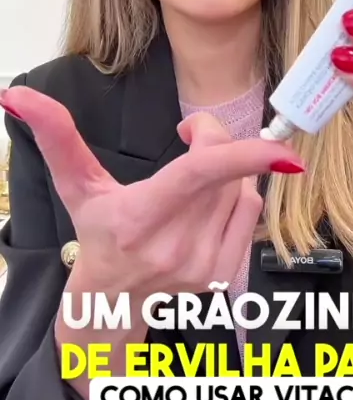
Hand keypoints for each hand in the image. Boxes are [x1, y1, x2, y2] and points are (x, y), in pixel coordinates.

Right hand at [0, 86, 303, 295]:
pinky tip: (207, 206)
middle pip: (225, 172)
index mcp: (141, 218)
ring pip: (242, 191)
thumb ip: (56, 137)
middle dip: (214, 142)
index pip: (200, 176)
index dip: (241, 154)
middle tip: (190, 135)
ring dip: (226, 173)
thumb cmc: (97, 238)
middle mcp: (177, 246)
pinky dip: (235, 198)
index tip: (279, 146)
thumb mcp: (76, 187)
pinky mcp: (225, 275)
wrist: (114, 304)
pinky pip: (249, 213)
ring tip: (193, 181)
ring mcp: (205, 265)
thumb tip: (16, 95)